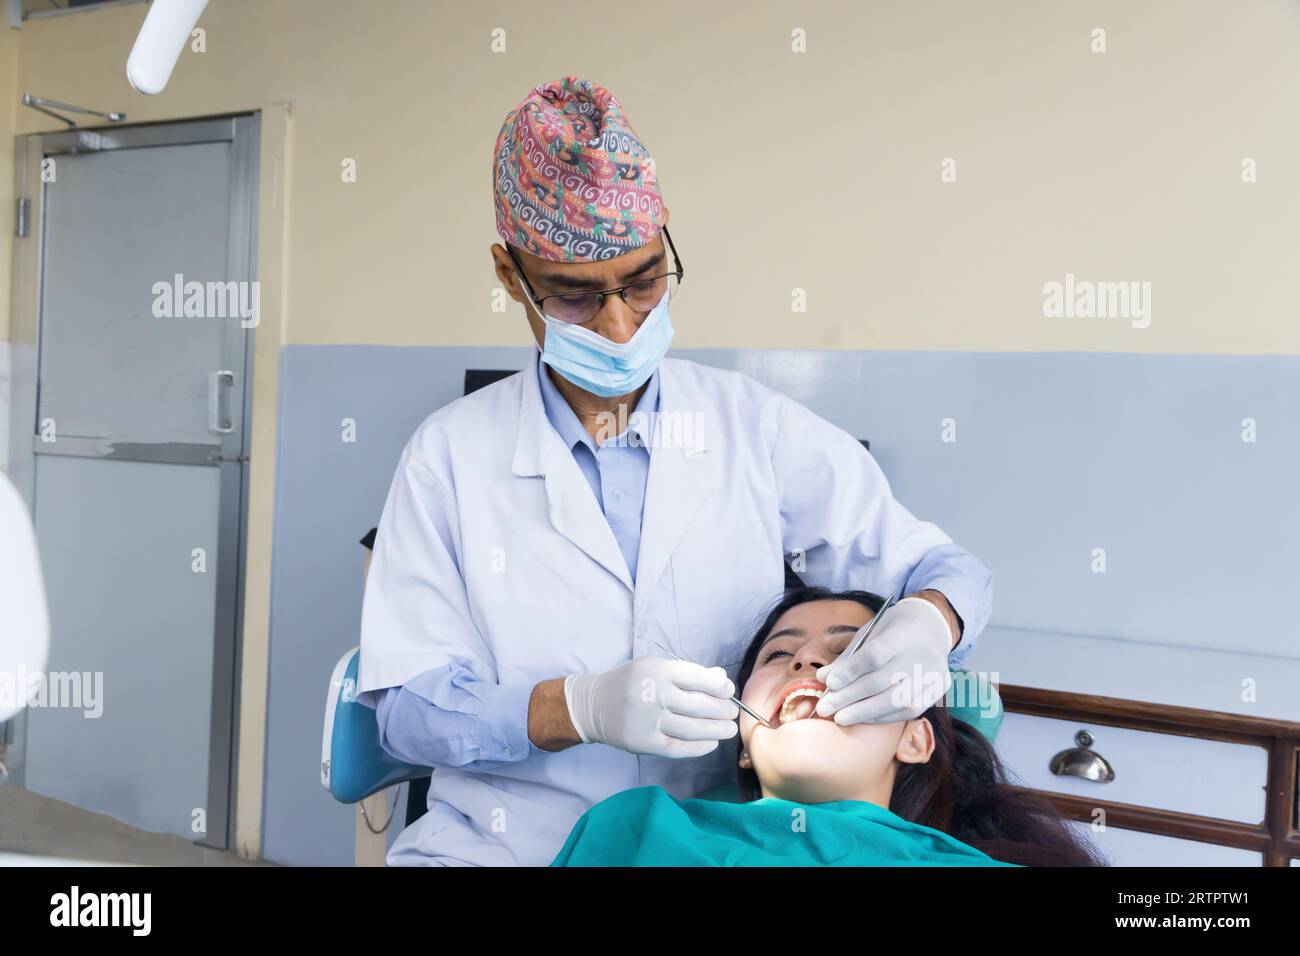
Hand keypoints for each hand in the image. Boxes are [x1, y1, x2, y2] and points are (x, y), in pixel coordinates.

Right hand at [564, 657, 739, 757]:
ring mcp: (647, 721)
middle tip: (733, 713)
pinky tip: (711, 744)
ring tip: (729, 729)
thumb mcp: (655, 668)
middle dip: (721, 710)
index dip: (719, 687)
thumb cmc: (632, 683)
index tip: (729, 691)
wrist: (594, 705)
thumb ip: (688, 673)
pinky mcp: (643, 743)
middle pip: (697, 705)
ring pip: (691, 728)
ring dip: (716, 730)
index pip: (696, 677)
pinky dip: (698, 747)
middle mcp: (652, 694)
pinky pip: (678, 748)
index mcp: (657, 671)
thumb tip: (722, 679)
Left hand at [813, 597, 952, 723]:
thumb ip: (849, 656)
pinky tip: (862, 718)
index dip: (850, 671)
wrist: (932, 627)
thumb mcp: (870, 632)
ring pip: (896, 701)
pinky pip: (908, 711)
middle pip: (882, 682)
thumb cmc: (893, 629)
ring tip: (839, 718)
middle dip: (849, 697)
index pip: (875, 655)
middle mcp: (922, 655)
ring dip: (864, 712)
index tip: (829, 683)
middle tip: (825, 708)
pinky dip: (882, 717)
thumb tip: (823, 679)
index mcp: (903, 633)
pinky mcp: (937, 691)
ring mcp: (933, 675)